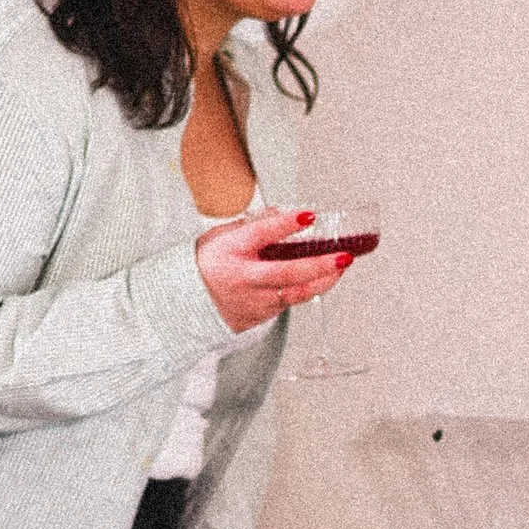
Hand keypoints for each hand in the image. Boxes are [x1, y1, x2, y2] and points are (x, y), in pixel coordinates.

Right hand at [195, 207, 360, 336]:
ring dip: (323, 279)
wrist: (186, 303)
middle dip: (319, 264)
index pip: (260, 234)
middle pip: (287, 273)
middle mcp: (244, 278)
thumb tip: (281, 213)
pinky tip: (322, 278)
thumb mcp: (221, 236)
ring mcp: (254, 300)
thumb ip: (252, 225)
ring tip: (341, 265)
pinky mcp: (262, 315)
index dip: (285, 225)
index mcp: (230, 251)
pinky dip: (308, 289)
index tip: (307, 216)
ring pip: (296, 293)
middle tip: (342, 255)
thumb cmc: (206, 266)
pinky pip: (290, 302)